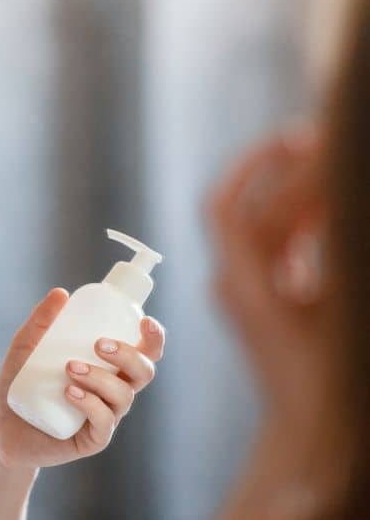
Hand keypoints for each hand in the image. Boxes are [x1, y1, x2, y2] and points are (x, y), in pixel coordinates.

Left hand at [0, 288, 165, 468]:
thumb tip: (61, 293)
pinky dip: (91, 404)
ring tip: (70, 367)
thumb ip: (41, 321)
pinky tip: (70, 393)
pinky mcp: (92, 439)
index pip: (143, 352)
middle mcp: (112, 390)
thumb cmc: (21, 383)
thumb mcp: (25, 347)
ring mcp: (105, 416)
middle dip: (128, 355)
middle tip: (97, 344)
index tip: (143, 320)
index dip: (153, 337)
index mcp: (107, 367)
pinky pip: (104, 422)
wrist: (1, 426)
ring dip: (100, 377)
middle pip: (143, 372)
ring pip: (123, 395)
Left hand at [204, 120, 327, 411]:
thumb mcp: (343, 311)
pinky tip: (333, 208)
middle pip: (248, 212)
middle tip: (316, 138)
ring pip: (263, 230)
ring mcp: (246, 294)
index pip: (229, 209)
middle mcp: (235, 285)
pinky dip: (301, 225)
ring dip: (293, 196)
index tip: (292, 137)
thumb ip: (335, 255)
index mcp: (244, 285)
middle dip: (280, 174)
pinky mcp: (265, 304)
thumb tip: (337, 217)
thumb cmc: (331, 381)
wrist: (313, 434)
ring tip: (332, 164)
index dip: (255, 166)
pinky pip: (276, 251)